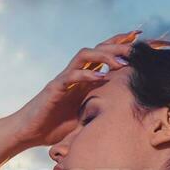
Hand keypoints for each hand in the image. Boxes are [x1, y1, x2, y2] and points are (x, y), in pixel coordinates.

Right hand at [0, 31, 139, 150]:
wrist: (28, 132)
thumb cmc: (54, 127)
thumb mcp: (84, 118)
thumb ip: (100, 110)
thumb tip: (125, 116)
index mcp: (83, 79)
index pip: (104, 55)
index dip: (121, 44)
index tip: (140, 37)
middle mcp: (75, 74)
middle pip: (98, 49)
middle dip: (118, 44)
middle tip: (137, 44)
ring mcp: (64, 78)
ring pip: (85, 55)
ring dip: (105, 56)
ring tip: (122, 62)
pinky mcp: (55, 88)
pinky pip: (72, 75)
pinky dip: (87, 74)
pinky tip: (101, 77)